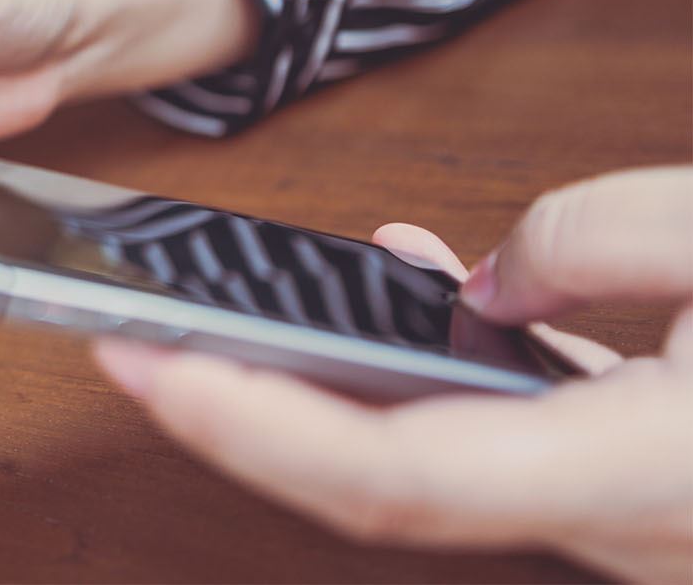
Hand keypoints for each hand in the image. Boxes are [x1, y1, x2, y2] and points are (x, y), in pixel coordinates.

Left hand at [94, 167, 692, 581]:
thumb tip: (476, 283)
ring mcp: (630, 522)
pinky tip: (410, 285)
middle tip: (129, 347)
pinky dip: (429, 374)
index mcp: (642, 476)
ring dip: (320, 394)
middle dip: (239, 420)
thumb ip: (592, 242)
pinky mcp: (638, 487)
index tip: (155, 370)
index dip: (260, 430)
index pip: (400, 477)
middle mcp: (623, 528)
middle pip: (381, 488)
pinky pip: (505, 439)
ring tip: (220, 313)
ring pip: (432, 469)